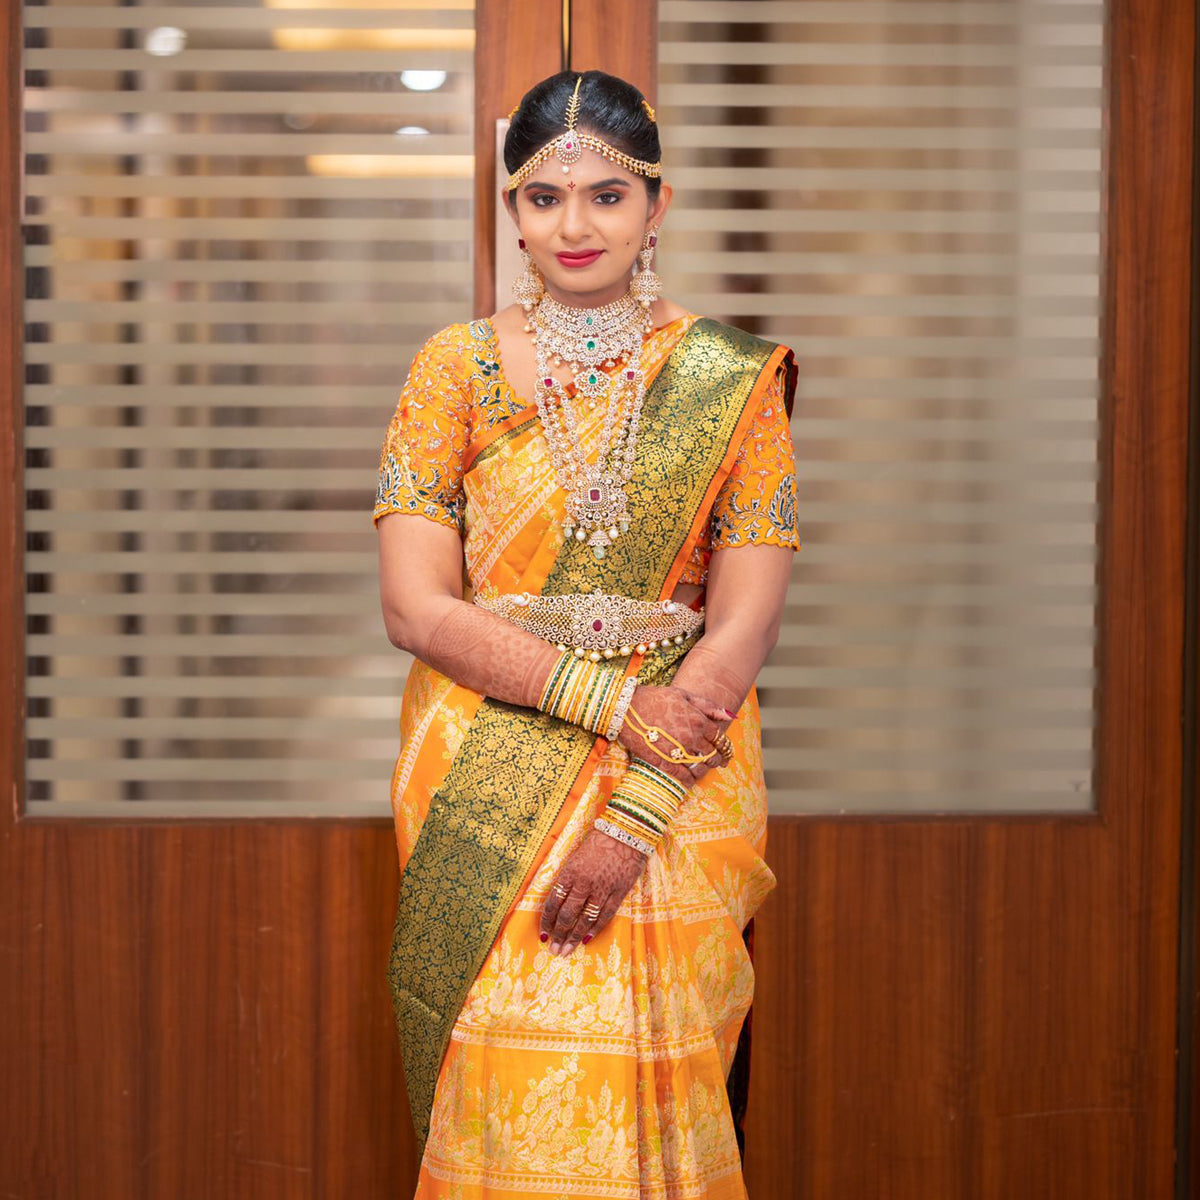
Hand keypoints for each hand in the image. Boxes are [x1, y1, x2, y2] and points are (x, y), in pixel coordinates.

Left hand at [540, 827, 647, 956]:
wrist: (626, 832)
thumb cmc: (598, 842)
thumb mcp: (575, 857)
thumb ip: (566, 878)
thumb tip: (555, 901)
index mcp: (570, 872)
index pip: (553, 902)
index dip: (547, 920)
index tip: (543, 933)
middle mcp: (584, 882)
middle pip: (567, 915)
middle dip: (558, 934)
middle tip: (553, 949)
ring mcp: (602, 888)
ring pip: (585, 919)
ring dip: (574, 937)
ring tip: (566, 951)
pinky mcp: (619, 891)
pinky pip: (605, 915)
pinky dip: (595, 929)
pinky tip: (587, 939)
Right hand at [616, 682, 734, 786]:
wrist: (626, 707)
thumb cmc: (654, 697)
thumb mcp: (683, 695)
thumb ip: (708, 706)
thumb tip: (731, 715)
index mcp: (698, 720)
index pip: (719, 738)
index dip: (724, 745)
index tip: (724, 749)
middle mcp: (691, 737)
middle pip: (712, 754)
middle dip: (717, 759)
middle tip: (718, 762)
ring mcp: (678, 751)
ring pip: (699, 767)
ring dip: (704, 771)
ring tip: (703, 771)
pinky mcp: (663, 761)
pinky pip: (681, 776)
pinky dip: (688, 780)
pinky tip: (690, 781)